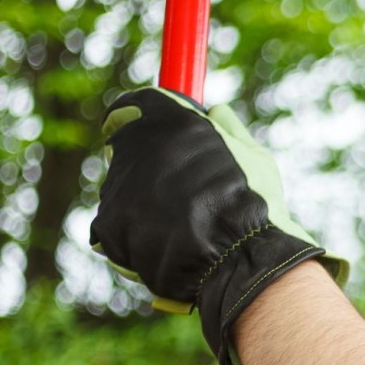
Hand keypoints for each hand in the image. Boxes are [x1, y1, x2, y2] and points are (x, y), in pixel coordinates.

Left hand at [90, 87, 348, 364]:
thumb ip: (230, 130)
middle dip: (143, 166)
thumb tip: (217, 111)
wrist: (240, 258)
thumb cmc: (256, 205)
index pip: (134, 106)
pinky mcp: (108, 221)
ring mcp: (119, 183)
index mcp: (174, 122)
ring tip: (178, 224)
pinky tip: (164, 243)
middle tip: (174, 192)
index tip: (147, 134)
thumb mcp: (255, 157)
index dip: (137, 118)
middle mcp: (140, 145)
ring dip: (139, 202)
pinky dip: (132, 235)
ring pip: (119, 188)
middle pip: (124, 149)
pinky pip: (112, 225)